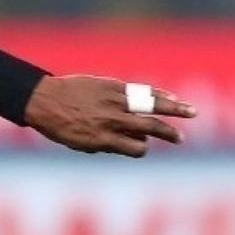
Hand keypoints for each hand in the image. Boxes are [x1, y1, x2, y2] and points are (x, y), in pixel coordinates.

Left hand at [24, 75, 196, 156]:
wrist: (42, 99)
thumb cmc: (59, 126)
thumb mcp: (80, 144)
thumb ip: (109, 145)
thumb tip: (137, 143)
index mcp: (103, 138)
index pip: (136, 148)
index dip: (141, 149)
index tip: (139, 147)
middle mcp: (111, 119)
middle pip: (149, 127)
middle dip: (169, 133)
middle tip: (180, 139)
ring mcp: (112, 100)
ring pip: (150, 105)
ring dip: (174, 108)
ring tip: (192, 112)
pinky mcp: (111, 85)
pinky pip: (139, 89)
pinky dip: (157, 92)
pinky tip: (171, 96)